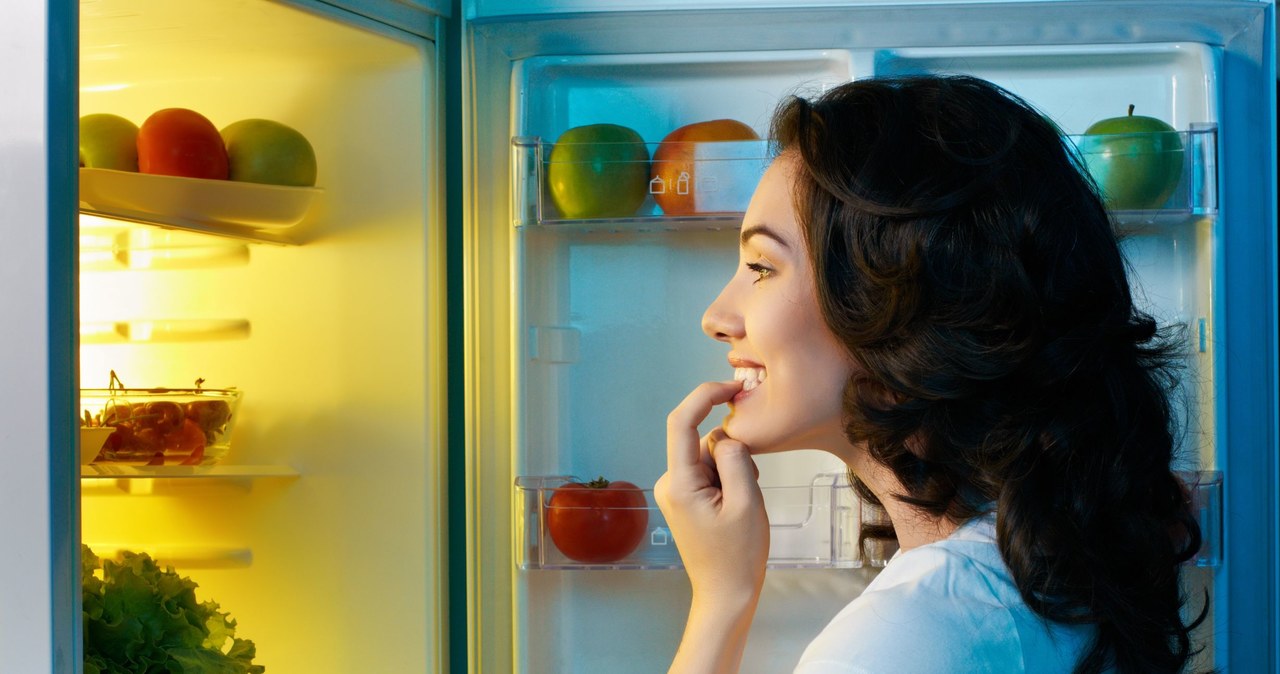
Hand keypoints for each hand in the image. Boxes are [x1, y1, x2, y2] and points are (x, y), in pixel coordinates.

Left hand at [656, 381, 768, 672]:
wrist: (726, 595)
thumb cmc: (738, 556)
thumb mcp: (747, 502)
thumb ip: (736, 458)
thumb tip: (727, 435)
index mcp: (678, 483)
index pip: (681, 421)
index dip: (705, 395)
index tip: (733, 387)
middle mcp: (669, 482)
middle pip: (702, 441)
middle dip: (732, 453)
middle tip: (751, 488)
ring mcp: (675, 491)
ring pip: (709, 457)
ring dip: (732, 470)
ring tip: (744, 505)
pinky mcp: (685, 498)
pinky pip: (709, 472)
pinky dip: (728, 480)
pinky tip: (737, 507)